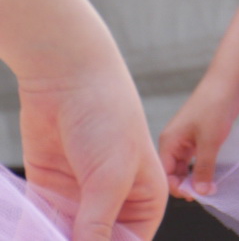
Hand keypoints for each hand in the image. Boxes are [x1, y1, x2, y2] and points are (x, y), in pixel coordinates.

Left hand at [20, 67, 166, 240]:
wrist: (68, 80)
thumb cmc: (108, 118)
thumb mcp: (110, 176)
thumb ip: (98, 224)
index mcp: (145, 202)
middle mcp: (114, 205)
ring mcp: (80, 201)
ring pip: (66, 240)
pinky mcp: (50, 194)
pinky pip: (40, 227)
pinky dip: (33, 237)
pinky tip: (26, 239)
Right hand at [158, 73, 238, 199]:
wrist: (227, 84)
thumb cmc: (215, 107)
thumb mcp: (210, 141)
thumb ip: (204, 168)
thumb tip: (200, 192)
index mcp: (168, 142)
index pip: (165, 174)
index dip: (178, 187)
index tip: (196, 195)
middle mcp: (173, 143)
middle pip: (173, 172)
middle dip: (186, 184)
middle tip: (205, 193)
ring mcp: (184, 140)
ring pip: (183, 167)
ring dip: (194, 177)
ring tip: (209, 186)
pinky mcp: (196, 137)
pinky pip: (193, 159)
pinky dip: (200, 168)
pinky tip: (211, 174)